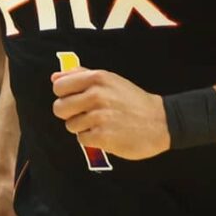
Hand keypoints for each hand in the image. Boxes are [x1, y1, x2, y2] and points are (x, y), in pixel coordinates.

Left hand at [51, 69, 169, 160]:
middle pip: (59, 108)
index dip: (64, 95)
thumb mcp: (110, 81)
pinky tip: (106, 134)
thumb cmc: (132, 100)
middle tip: (87, 114)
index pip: (59, 86)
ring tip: (102, 124)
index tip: (75, 99)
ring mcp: (99, 117)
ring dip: (83, 127)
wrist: (160, 121)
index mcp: (97, 78)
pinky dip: (92, 139)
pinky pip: (82, 139)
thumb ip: (81, 76)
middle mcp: (96, 95)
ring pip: (70, 125)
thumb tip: (55, 77)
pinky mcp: (103, 136)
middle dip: (70, 113)